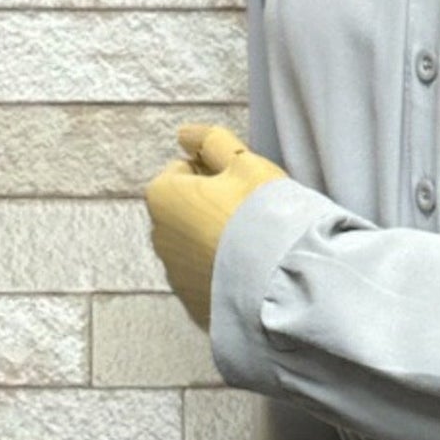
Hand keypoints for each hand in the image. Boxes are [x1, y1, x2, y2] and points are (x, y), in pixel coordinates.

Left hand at [145, 122, 288, 330]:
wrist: (280, 281)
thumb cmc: (262, 215)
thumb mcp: (244, 163)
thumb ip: (211, 141)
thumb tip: (185, 134)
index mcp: (162, 196)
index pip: (184, 171)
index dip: (216, 173)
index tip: (243, 185)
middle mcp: (159, 237)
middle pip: (187, 211)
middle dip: (211, 209)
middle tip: (252, 214)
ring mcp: (175, 276)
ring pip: (196, 248)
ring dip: (217, 243)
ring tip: (254, 246)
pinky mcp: (195, 305)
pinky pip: (209, 281)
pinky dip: (224, 275)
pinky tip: (252, 273)